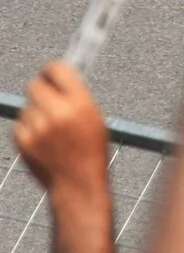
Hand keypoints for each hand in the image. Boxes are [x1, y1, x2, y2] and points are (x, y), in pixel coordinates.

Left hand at [14, 60, 109, 202]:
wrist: (77, 183)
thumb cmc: (90, 150)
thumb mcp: (95, 116)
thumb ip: (76, 96)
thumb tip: (60, 75)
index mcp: (80, 102)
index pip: (57, 69)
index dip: (52, 69)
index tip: (51, 72)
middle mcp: (57, 112)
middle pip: (34, 85)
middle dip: (40, 88)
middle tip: (47, 97)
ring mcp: (38, 127)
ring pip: (27, 107)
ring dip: (35, 112)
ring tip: (49, 127)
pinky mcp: (24, 141)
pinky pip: (19, 124)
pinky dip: (28, 128)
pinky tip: (41, 139)